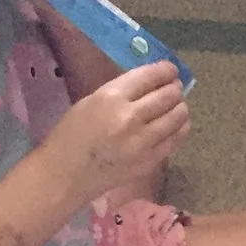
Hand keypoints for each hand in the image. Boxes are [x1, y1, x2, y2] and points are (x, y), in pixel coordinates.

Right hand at [42, 61, 187, 206]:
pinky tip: (177, 124)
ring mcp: (143, 142)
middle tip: (174, 88)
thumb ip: (122, 91)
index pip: (150, 76)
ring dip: (180, 107)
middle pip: (168, 95)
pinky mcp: (150, 161)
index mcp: (111, 97)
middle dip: (174, 88)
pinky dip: (180, 127)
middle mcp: (131, 117)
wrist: (65, 175)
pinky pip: (176, 139)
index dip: (165, 71)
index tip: (170, 70)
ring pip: (178, 116)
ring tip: (176, 105)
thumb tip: (152, 83)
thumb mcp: (91, 101)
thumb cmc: (71, 134)